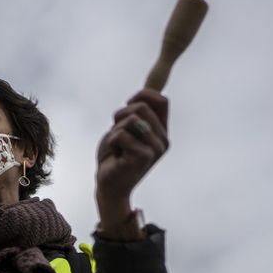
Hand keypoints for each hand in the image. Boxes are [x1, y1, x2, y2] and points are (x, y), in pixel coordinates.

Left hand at [95, 89, 168, 237]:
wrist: (109, 185)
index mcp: (161, 131)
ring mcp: (155, 149)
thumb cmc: (115, 156)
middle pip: (142, 107)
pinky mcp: (143, 157)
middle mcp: (163, 140)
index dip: (142, 95)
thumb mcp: (125, 128)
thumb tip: (149, 86)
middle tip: (117, 134)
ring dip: (115, 131)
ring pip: (131, 120)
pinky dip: (112, 143)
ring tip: (118, 147)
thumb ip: (137, 111)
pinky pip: (120, 135)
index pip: (161, 100)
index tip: (128, 104)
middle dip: (121, 116)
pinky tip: (116, 156)